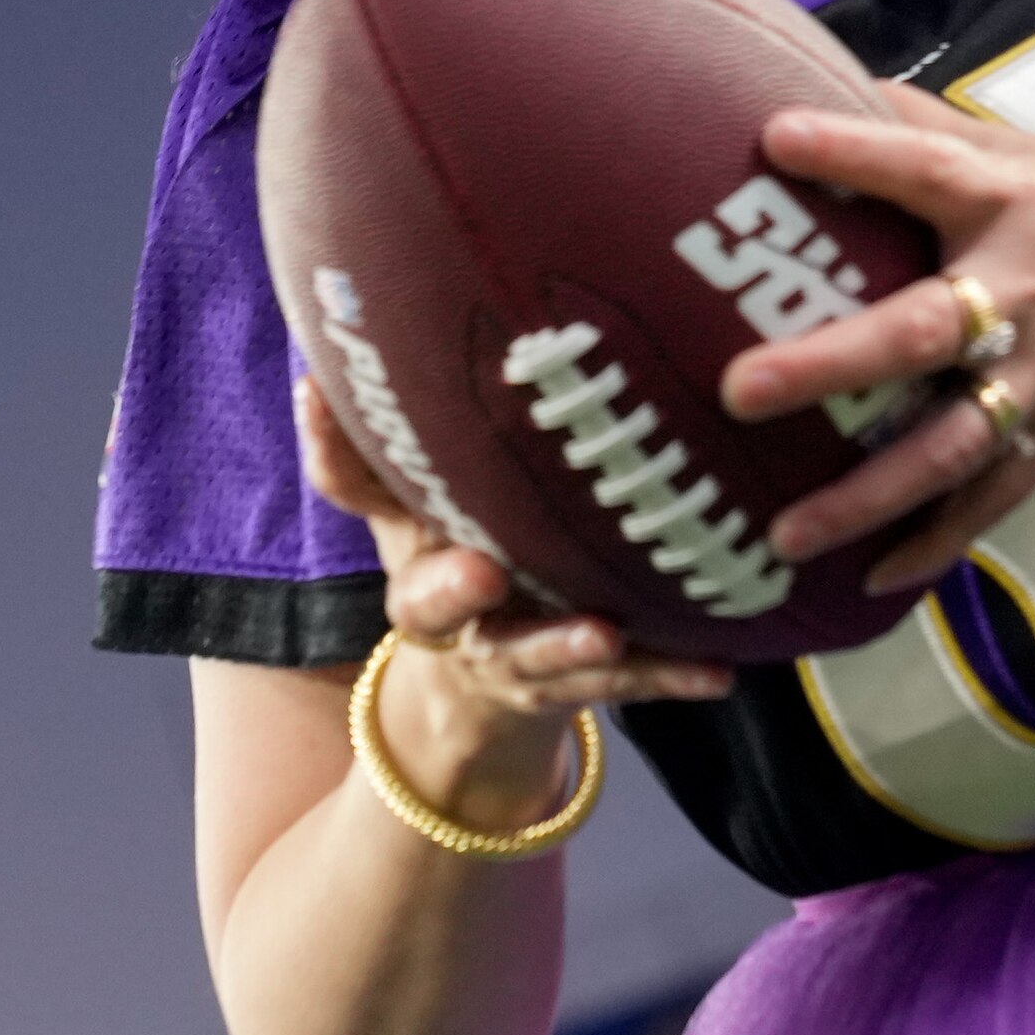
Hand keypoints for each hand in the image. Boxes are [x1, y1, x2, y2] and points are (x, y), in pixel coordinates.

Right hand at [296, 381, 734, 827]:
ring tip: (606, 633)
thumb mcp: (415, 504)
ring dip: (568, 645)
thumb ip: (389, 438)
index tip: (317, 393)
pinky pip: (625, 688)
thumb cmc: (457, 559)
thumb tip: (333, 339)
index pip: (356, 493)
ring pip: (533, 656)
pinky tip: (716, 672)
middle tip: (482, 570)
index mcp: (406, 546)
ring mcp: (512, 657)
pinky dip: (669, 678)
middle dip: (455, 588)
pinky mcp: (576, 689)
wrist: (478, 695)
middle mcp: (449, 612)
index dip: (330, 447)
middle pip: (434, 604)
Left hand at [720, 89, 1034, 588]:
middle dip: (829, 365)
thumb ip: (919, 128)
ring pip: (950, 443)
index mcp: (1002, 199)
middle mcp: (1018, 289)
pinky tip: (872, 577)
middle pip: (920, 332)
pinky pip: (994, 497)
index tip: (773, 139)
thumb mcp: (1022, 151)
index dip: (851, 150)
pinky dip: (937, 541)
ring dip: (867, 494)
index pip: (921, 165)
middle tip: (738, 391)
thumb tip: (811, 81)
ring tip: (784, 531)